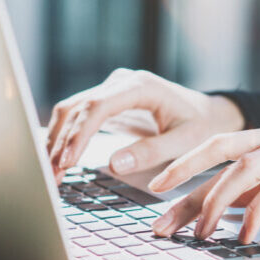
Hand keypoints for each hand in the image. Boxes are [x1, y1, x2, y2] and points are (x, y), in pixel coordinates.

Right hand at [46, 69, 244, 179]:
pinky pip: (78, 116)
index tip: (67, 162)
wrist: (208, 113)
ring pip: (71, 110)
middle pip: (78, 107)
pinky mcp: (107, 102)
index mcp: (141, 86)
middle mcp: (121, 82)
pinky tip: (54, 159)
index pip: (98, 106)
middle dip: (60, 142)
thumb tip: (113, 164)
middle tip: (51, 176)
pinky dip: (64, 137)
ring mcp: (112, 89)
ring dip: (56, 140)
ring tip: (51, 174)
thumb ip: (151, 152)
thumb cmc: (200, 126)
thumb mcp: (185, 142)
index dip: (78, 134)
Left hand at [147, 123, 259, 242]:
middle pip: (223, 155)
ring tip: (200, 235)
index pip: (223, 145)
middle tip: (162, 221)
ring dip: (215, 205)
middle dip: (186, 187)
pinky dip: (255, 213)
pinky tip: (245, 234)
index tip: (157, 191)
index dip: (185, 166)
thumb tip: (230, 206)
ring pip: (245, 171)